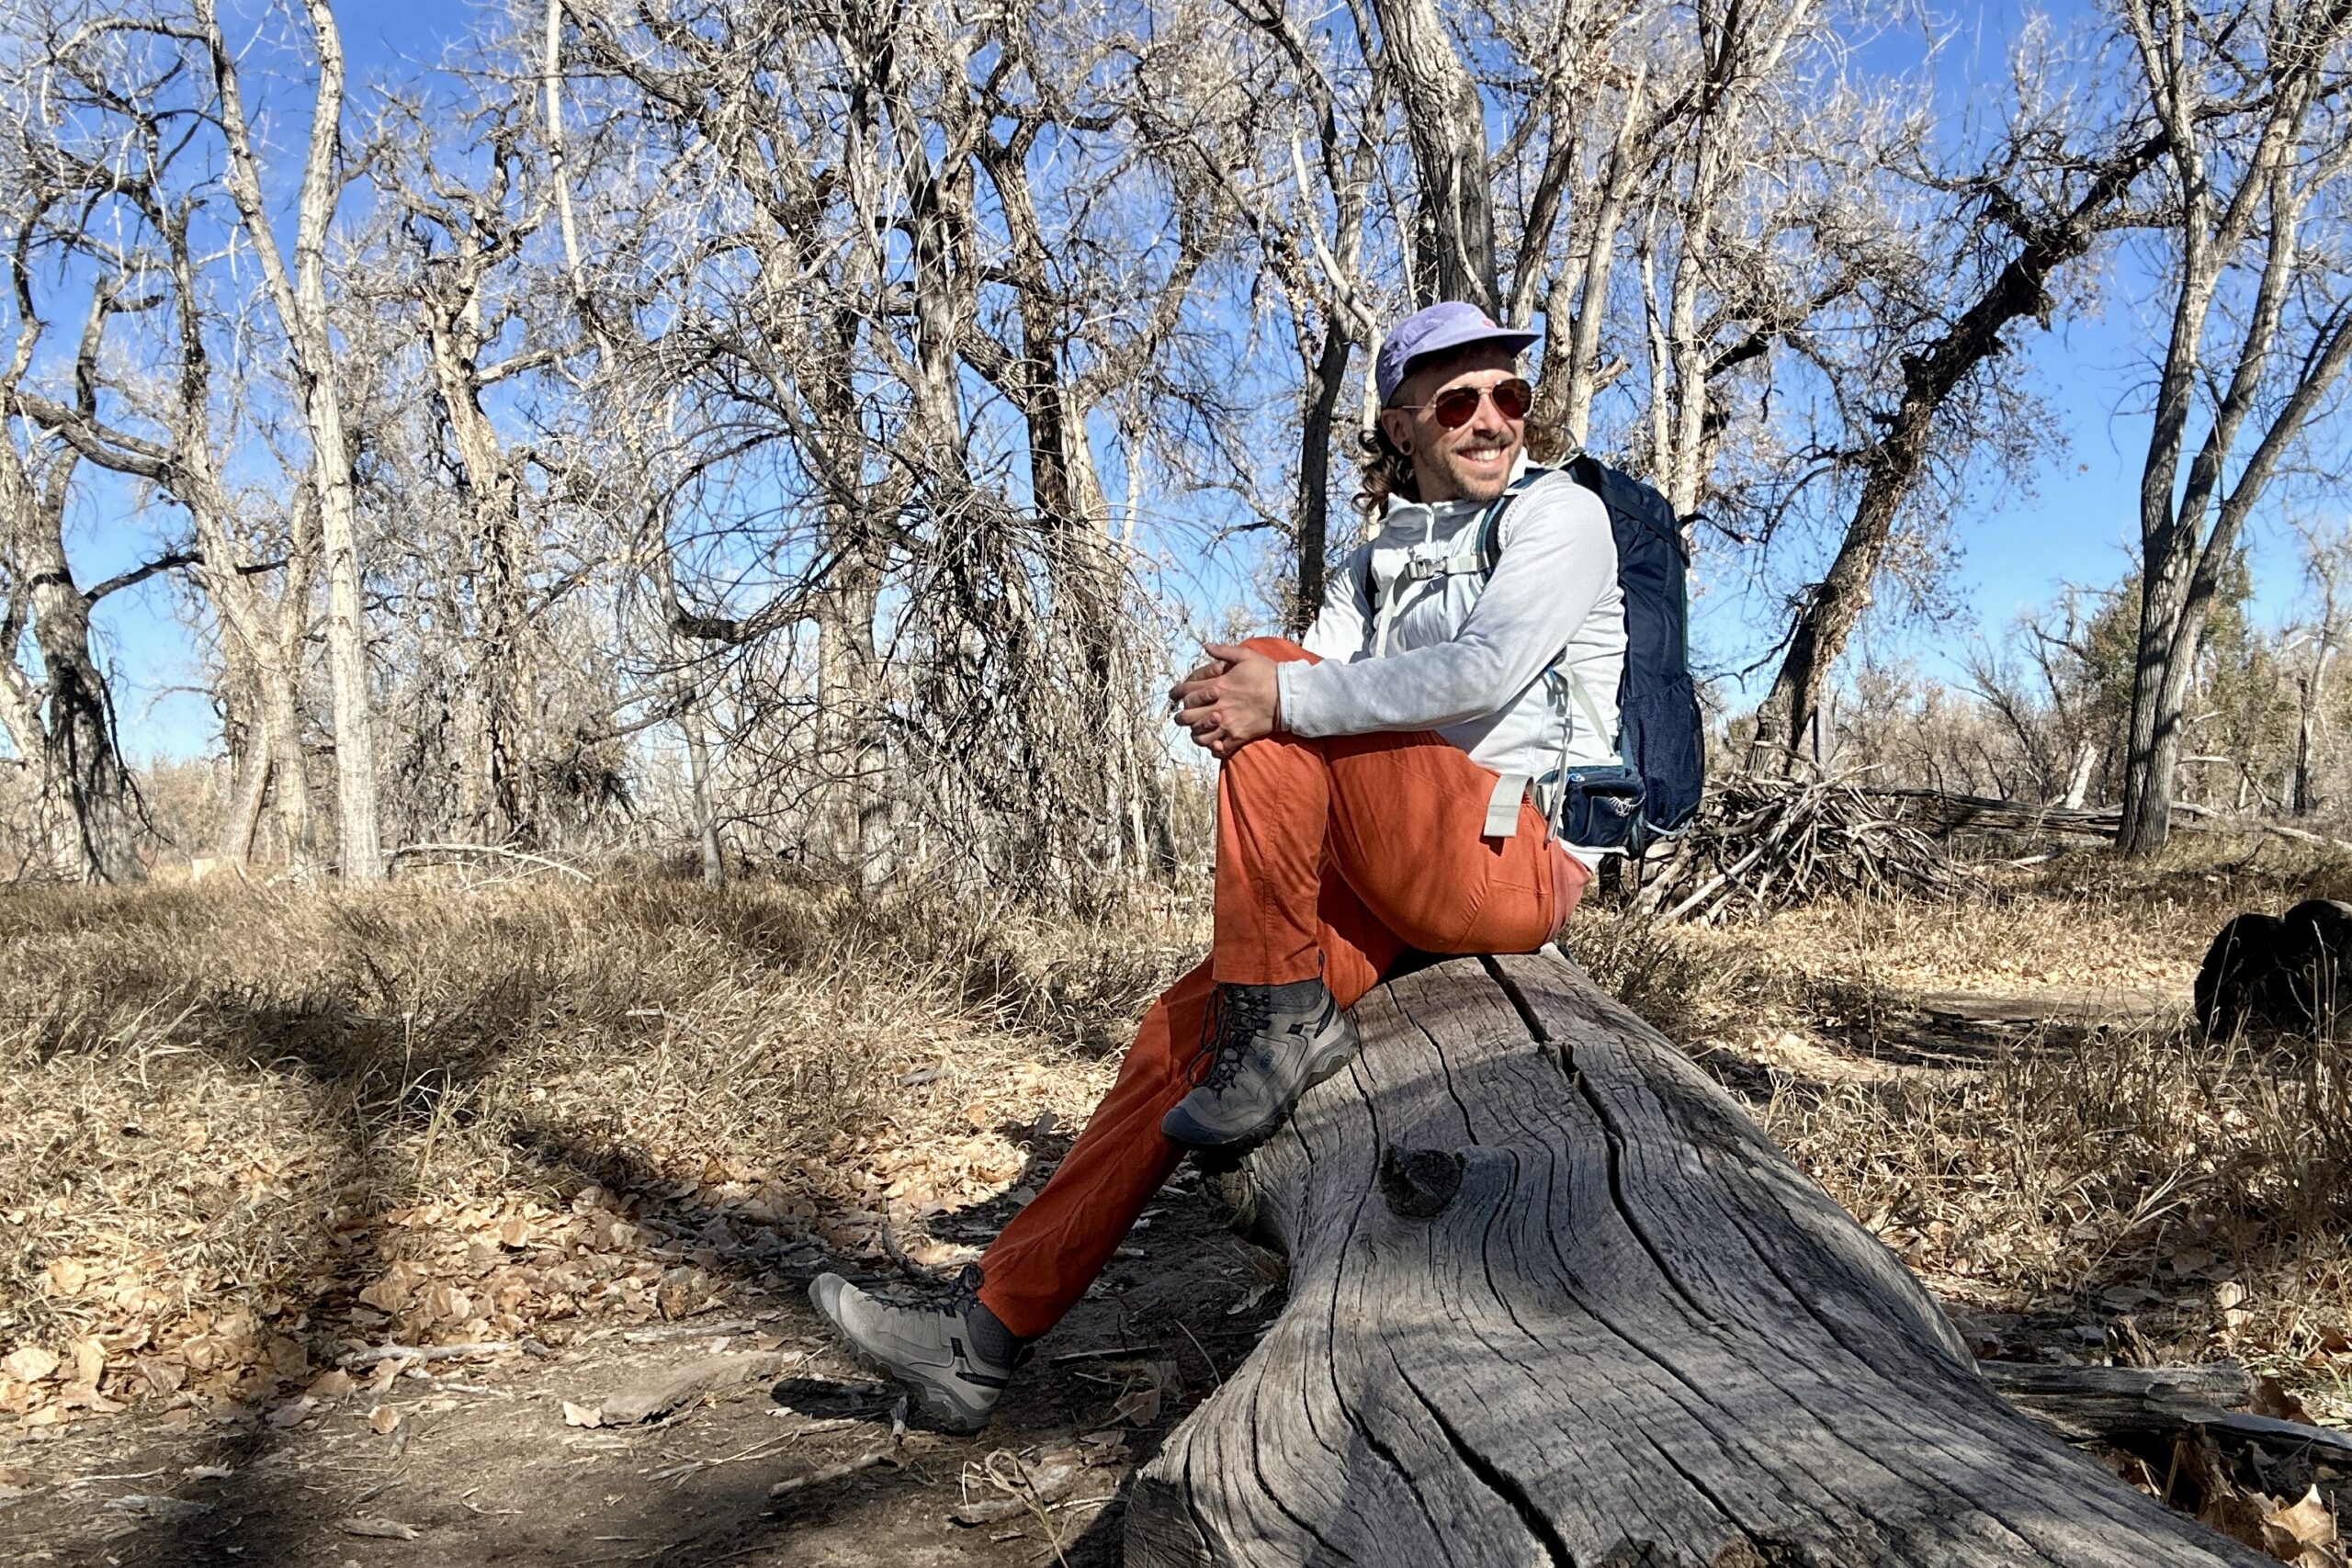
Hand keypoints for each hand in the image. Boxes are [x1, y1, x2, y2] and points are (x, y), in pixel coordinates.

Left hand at [1170, 642, 1279, 759]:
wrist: (1288, 696)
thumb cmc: (1267, 673)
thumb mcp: (1246, 655)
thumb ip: (1223, 651)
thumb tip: (1206, 645)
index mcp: (1218, 685)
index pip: (1187, 691)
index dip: (1176, 693)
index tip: (1172, 695)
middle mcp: (1219, 706)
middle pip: (1187, 716)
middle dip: (1181, 716)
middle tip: (1182, 716)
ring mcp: (1227, 723)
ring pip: (1199, 735)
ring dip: (1195, 733)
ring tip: (1197, 730)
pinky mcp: (1238, 737)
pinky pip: (1218, 749)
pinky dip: (1213, 748)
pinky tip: (1213, 743)